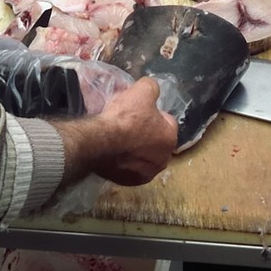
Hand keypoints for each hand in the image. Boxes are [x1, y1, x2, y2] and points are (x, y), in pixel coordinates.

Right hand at [58, 76, 177, 186]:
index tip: (139, 111)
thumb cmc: (125, 118)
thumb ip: (152, 88)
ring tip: (120, 138)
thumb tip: (152, 90)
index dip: (153, 113)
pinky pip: (130, 168)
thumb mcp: (142, 90)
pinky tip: (114, 151)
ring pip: (143, 155)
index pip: (166, 121)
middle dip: (145, 132)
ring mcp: (146, 174)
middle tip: (129, 124)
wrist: (100, 142)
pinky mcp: (130, 182)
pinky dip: (124, 161)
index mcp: (170, 138)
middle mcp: (163, 160)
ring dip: (135, 148)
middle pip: (155, 140)